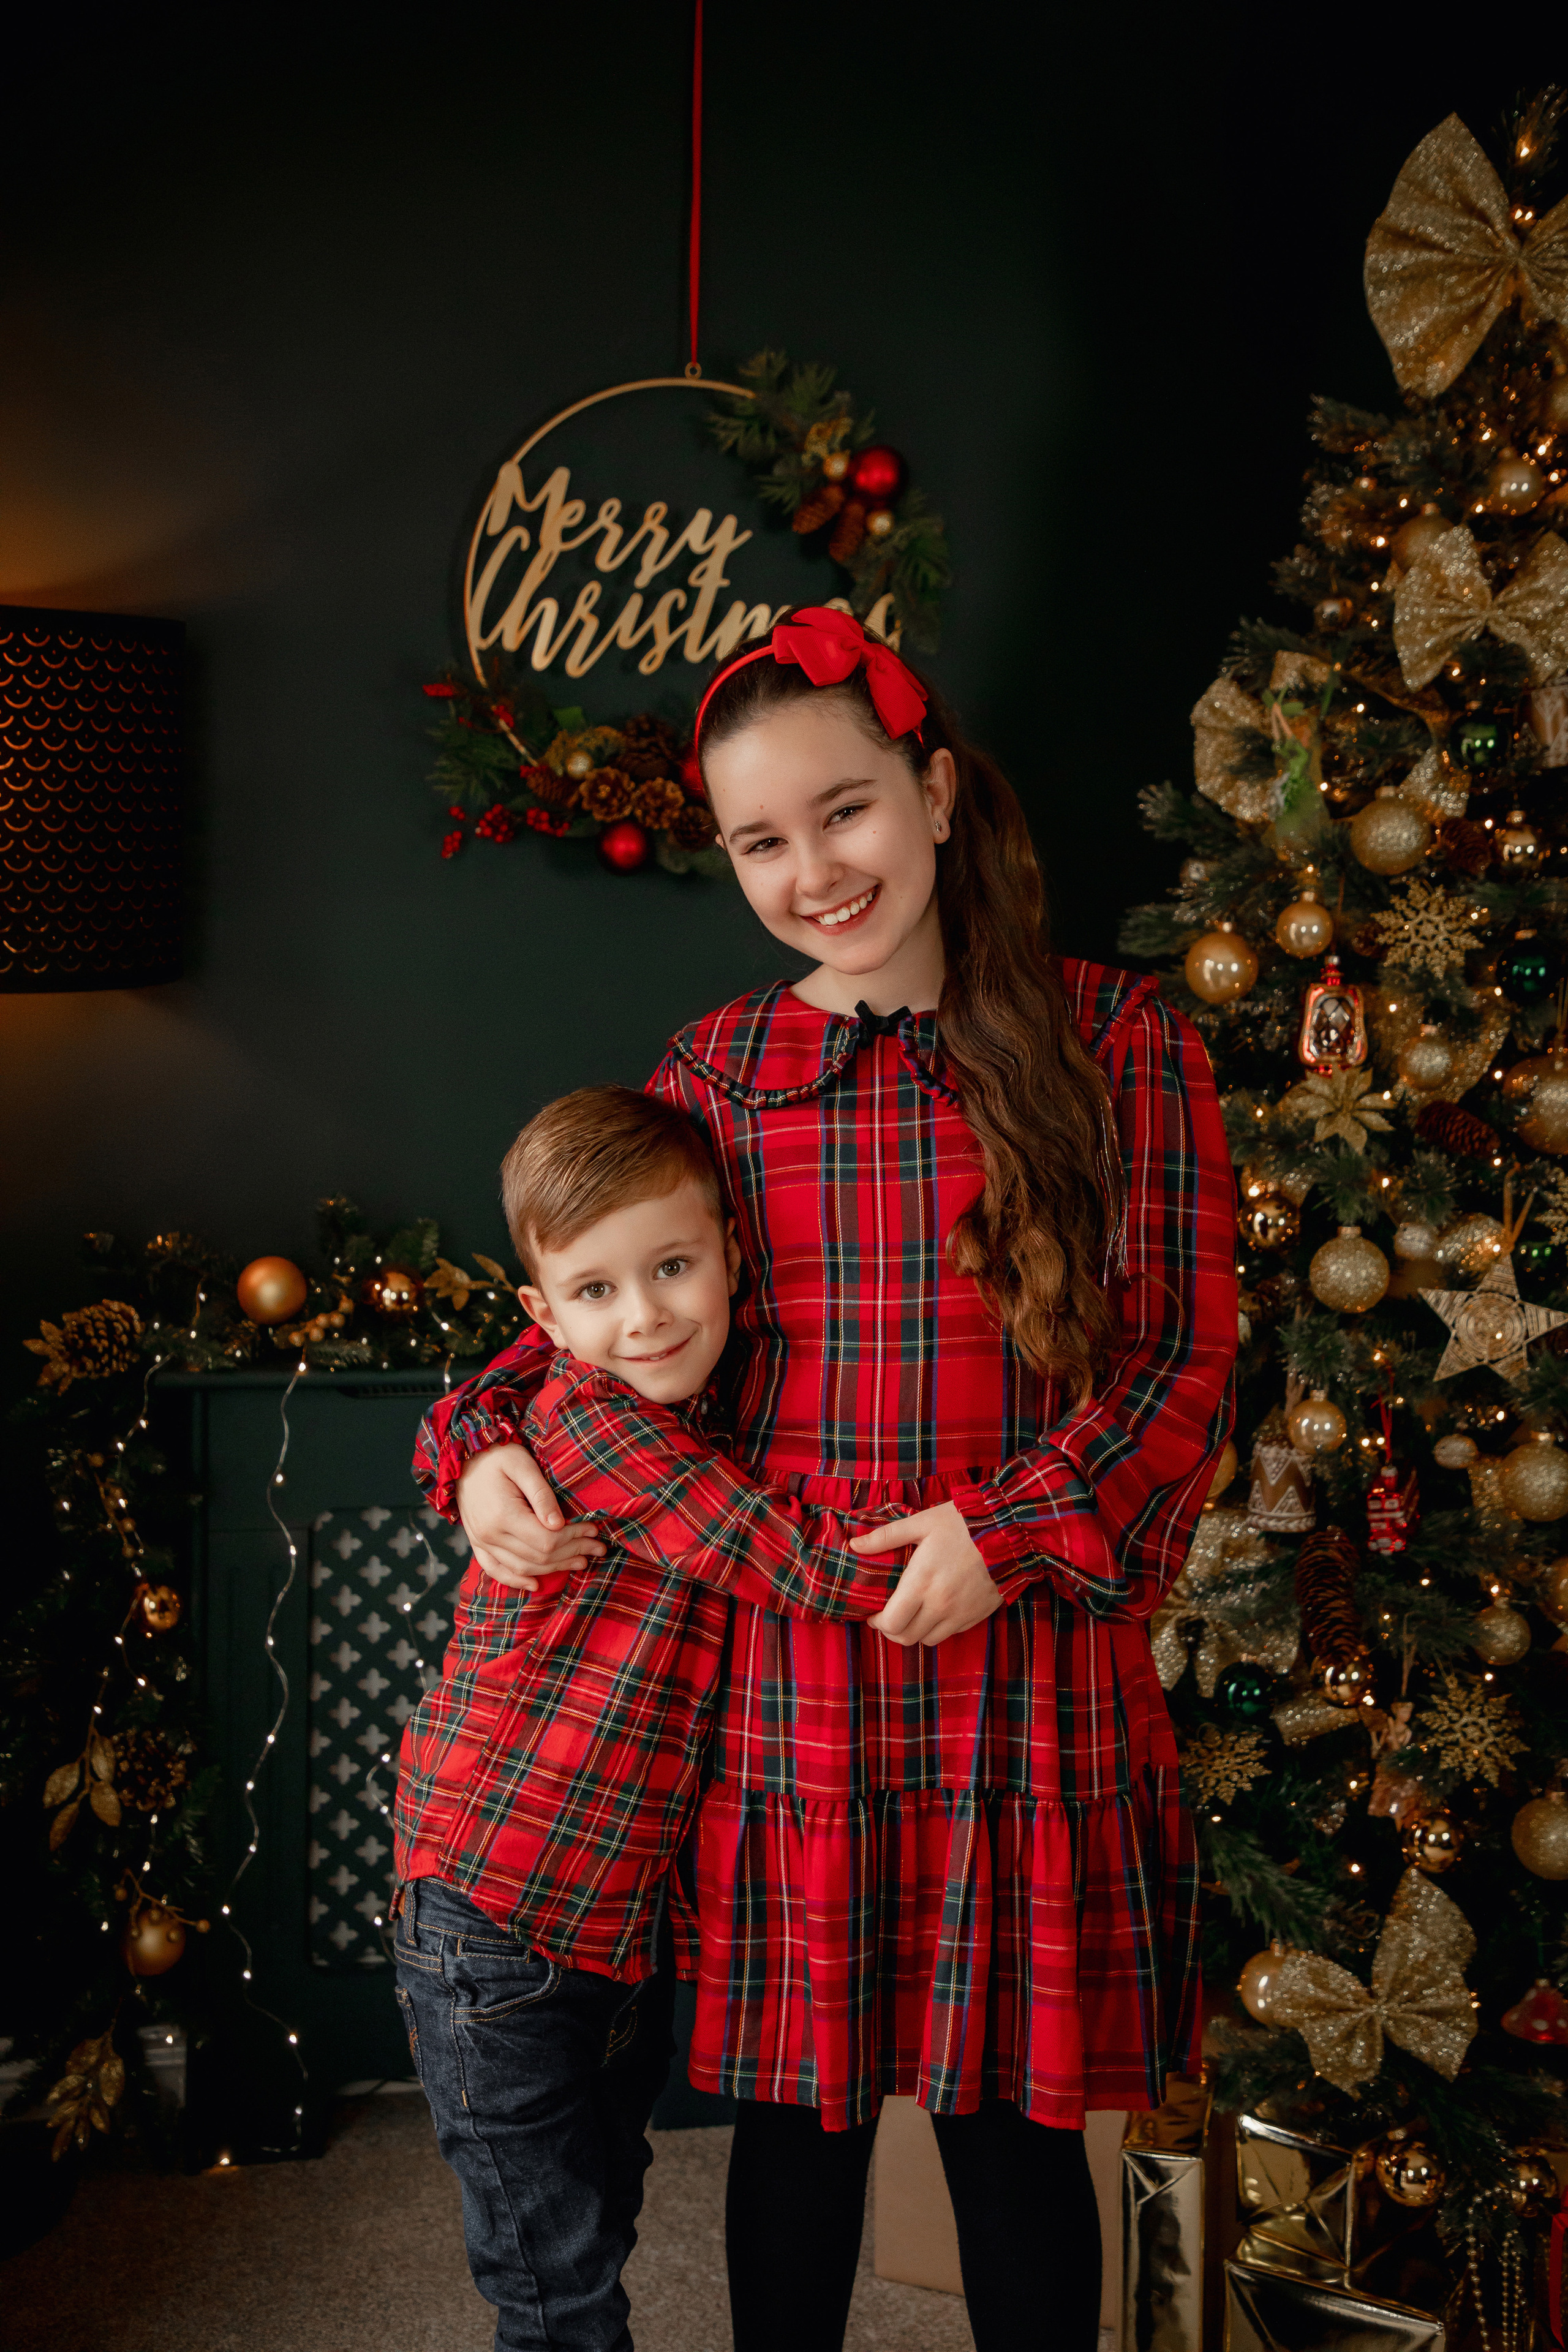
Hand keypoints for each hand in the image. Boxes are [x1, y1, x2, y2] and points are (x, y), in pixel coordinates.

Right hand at [457, 1443, 606, 1592]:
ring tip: (580, 1561)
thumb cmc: (497, 1456)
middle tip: (597, 1547)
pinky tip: (535, 1584)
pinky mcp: (477, 1543)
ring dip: (554, 1568)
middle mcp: (490, 1534)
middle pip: (539, 1557)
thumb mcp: (523, 1464)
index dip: (574, 1539)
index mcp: (503, 1515)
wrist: (464, 1457)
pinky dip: (515, 1580)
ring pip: (522, 1567)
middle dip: (572, 1553)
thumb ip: (541, 1495)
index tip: (593, 1530)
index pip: (546, 1540)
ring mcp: (481, 1541)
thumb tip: (559, 1525)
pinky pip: (495, 1570)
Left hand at [852, 1502, 1001, 1646]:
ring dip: (915, 1631)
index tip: (873, 1613)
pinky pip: (950, 1633)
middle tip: (888, 1616)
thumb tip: (855, 1545)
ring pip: (928, 1640)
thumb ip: (885, 1537)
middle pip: (906, 1637)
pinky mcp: (976, 1616)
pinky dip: (937, 1628)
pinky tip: (935, 1610)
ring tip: (911, 1615)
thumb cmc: (962, 1523)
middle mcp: (940, 1605)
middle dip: (892, 1631)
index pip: (891, 1623)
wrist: (1009, 1529)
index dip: (877, 1623)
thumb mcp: (921, 1522)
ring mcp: (960, 1614)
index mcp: (921, 1583)